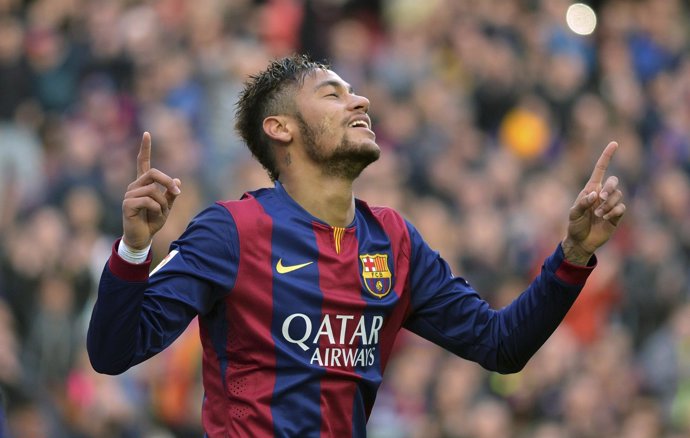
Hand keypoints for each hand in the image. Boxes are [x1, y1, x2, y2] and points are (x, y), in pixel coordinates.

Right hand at [122, 132, 180, 249]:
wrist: (142, 238)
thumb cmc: (152, 221)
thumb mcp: (167, 207)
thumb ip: (171, 194)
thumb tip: (178, 180)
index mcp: (143, 184)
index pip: (142, 162)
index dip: (145, 148)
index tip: (146, 133)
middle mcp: (134, 186)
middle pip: (153, 172)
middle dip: (168, 182)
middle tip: (177, 193)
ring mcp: (129, 194)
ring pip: (153, 190)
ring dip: (163, 202)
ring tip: (161, 212)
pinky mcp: (127, 204)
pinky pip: (148, 201)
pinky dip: (157, 209)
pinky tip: (153, 215)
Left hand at [563, 141, 625, 264]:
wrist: (581, 241)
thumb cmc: (575, 225)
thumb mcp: (574, 214)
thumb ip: (583, 203)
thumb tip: (595, 194)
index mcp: (591, 189)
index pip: (600, 169)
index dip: (607, 156)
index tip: (614, 143)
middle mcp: (602, 194)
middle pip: (614, 181)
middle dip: (610, 188)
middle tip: (601, 198)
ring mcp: (610, 204)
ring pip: (618, 195)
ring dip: (608, 204)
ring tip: (598, 214)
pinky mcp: (616, 214)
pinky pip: (621, 207)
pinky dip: (614, 212)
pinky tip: (605, 218)